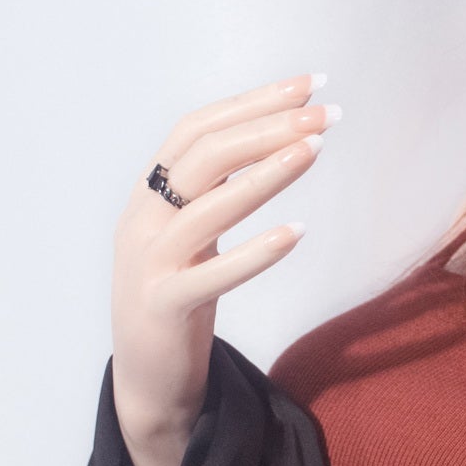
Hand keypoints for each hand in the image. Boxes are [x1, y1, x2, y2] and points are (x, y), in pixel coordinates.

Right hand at [110, 71, 337, 465]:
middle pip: (204, 156)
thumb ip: (215, 192)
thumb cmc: (180, 299)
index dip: (252, 103)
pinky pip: (211, 275)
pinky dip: (255, 251)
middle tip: (324, 114)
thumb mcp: (192, 236)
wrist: (148, 380)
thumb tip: (271, 140)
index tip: (308, 85)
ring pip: (207, 207)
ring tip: (315, 150)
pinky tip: (297, 232)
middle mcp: (141, 221)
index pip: (198, 129)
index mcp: (148, 196)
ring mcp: (148, 265)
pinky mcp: (163, 308)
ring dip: (264, 174)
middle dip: (267, 128)